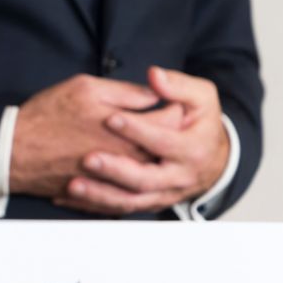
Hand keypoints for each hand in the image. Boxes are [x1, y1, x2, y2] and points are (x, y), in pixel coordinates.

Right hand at [9, 74, 161, 198]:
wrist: (15, 151)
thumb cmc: (48, 116)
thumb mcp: (85, 88)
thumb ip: (125, 92)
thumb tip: (153, 94)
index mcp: (131, 132)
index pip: (173, 120)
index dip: (175, 106)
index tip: (170, 100)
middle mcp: (131, 160)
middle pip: (168, 149)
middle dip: (170, 133)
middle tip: (165, 121)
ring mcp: (119, 181)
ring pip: (153, 172)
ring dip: (155, 157)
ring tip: (146, 142)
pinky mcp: (104, 194)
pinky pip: (131, 190)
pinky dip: (134, 178)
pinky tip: (129, 166)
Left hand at [60, 66, 229, 215]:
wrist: (212, 158)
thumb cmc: (201, 122)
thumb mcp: (201, 98)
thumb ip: (178, 85)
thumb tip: (155, 75)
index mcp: (192, 150)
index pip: (164, 142)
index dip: (138, 129)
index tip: (111, 118)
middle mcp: (179, 177)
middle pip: (145, 179)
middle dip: (115, 170)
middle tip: (87, 159)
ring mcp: (163, 193)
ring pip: (131, 200)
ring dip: (101, 194)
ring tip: (73, 185)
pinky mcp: (149, 202)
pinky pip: (121, 208)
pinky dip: (96, 204)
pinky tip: (70, 196)